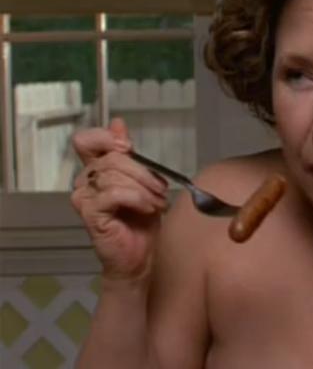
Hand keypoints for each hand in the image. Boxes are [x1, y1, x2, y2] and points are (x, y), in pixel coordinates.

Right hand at [71, 118, 168, 282]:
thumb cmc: (142, 220)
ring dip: (144, 188)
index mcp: (96, 169)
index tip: (128, 148)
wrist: (142, 255)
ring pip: (115, 175)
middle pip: (112, 158)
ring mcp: (84, 198)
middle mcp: (85, 181)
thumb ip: (130, 155)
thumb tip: (118, 123)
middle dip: (144, 172)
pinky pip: (114, 194)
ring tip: (157, 203)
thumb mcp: (143, 181)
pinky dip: (137, 199)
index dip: (106, 138)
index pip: (86, 140)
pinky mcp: (90, 214)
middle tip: (161, 189)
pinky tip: (148, 209)